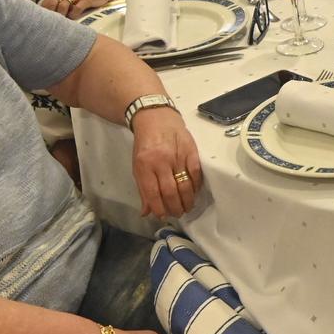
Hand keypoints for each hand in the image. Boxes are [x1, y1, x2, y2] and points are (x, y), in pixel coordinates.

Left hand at [40, 0, 121, 19]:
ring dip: (63, 17)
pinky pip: (76, 10)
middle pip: (51, 5)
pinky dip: (74, 16)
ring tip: (66, 22)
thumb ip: (56, 3)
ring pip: (62, 8)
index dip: (44, 14)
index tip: (45, 22)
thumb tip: (45, 16)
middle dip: (52, 16)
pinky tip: (75, 17)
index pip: (45, 3)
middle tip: (55, 24)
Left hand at [132, 105, 201, 219]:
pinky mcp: (191, 150)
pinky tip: (193, 192)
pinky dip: (196, 186)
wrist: (156, 117)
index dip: (159, 208)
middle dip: (175, 207)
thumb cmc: (145, 144)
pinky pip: (195, 173)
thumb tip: (147, 212)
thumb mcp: (138, 166)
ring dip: (187, 200)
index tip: (164, 216)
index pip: (153, 193)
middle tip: (178, 214)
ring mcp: (177, 156)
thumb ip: (143, 189)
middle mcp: (161, 161)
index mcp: (144, 165)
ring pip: (185, 184)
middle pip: (170, 191)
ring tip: (187, 207)